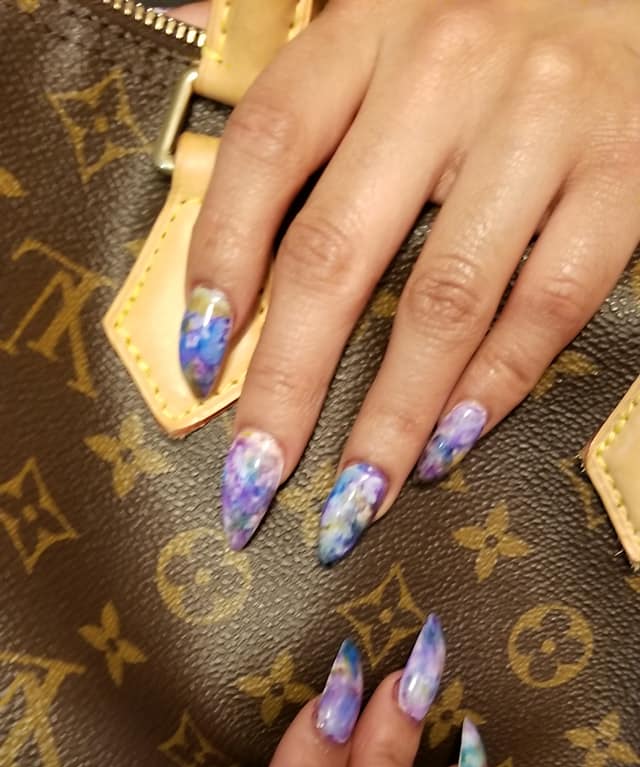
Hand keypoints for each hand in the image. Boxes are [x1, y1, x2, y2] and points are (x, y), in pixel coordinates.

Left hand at [180, 0, 639, 559]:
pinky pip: (546, 304)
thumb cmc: (500, 27)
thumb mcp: (392, 32)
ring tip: (352, 503)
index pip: (266, 152)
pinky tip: (447, 448)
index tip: (198, 366)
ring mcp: (540, 123)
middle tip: (253, 483)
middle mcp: (446, 70)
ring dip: (390, 419)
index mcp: (370, 29)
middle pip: (336, 253)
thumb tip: (231, 256)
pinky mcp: (622, 173)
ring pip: (444, 301)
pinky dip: (493, 388)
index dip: (218, 264)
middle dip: (286, 388)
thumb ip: (320, 115)